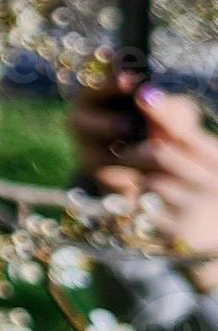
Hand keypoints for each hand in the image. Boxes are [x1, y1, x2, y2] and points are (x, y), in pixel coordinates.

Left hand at [73, 80, 217, 291]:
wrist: (212, 235)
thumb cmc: (198, 182)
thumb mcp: (197, 154)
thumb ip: (175, 127)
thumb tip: (146, 94)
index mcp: (217, 159)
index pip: (186, 131)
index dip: (162, 112)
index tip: (141, 95)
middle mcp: (212, 182)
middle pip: (161, 153)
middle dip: (134, 151)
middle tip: (121, 151)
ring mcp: (196, 209)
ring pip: (149, 181)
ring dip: (133, 176)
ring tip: (131, 176)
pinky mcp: (178, 232)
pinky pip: (142, 209)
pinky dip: (134, 200)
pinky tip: (136, 198)